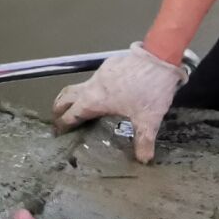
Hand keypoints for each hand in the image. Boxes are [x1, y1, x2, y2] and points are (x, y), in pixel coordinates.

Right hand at [52, 42, 185, 161]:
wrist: (160, 57)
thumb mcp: (148, 120)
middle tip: (58, 118)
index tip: (58, 133)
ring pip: (79, 86)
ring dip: (75, 97)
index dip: (62, 124)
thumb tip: (144, 160)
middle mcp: (92, 86)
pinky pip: (94, 79)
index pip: (70, 115)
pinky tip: (105, 94)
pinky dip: (91, 88)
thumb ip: (144, 141)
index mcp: (94, 100)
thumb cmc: (151, 90)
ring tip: (79, 108)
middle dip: (59, 108)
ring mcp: (100, 73)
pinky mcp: (110, 65)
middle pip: (66, 96)